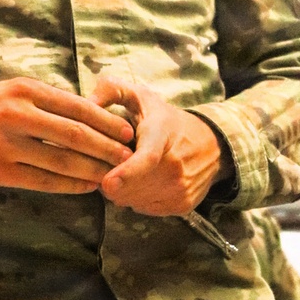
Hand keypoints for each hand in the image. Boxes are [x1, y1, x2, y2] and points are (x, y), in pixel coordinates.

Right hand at [0, 78, 134, 193]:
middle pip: (75, 134)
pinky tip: (85, 186)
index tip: (128, 131)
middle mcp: (17, 115)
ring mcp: (7, 145)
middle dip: (107, 148)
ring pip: (63, 161)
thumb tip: (89, 116)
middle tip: (129, 156)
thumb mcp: (9, 92)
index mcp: (24, 90)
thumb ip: (44, 102)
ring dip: (93, 170)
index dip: (107, 121)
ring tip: (113, 174)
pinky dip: (69, 185)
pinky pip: (44, 181)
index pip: (77, 106)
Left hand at [91, 77, 230, 214]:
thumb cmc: (166, 120)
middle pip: (130, 186)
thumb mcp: (141, 96)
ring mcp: (181, 188)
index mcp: (161, 135)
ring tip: (130, 170)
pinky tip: (143, 181)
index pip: (147, 158)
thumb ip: (112, 91)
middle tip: (114, 162)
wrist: (212, 143)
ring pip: (133, 201)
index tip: (108, 183)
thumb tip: (88, 102)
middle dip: (111, 178)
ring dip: (123, 189)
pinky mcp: (183, 205)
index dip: (126, 172)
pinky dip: (137, 198)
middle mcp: (175, 165)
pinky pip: (144, 208)